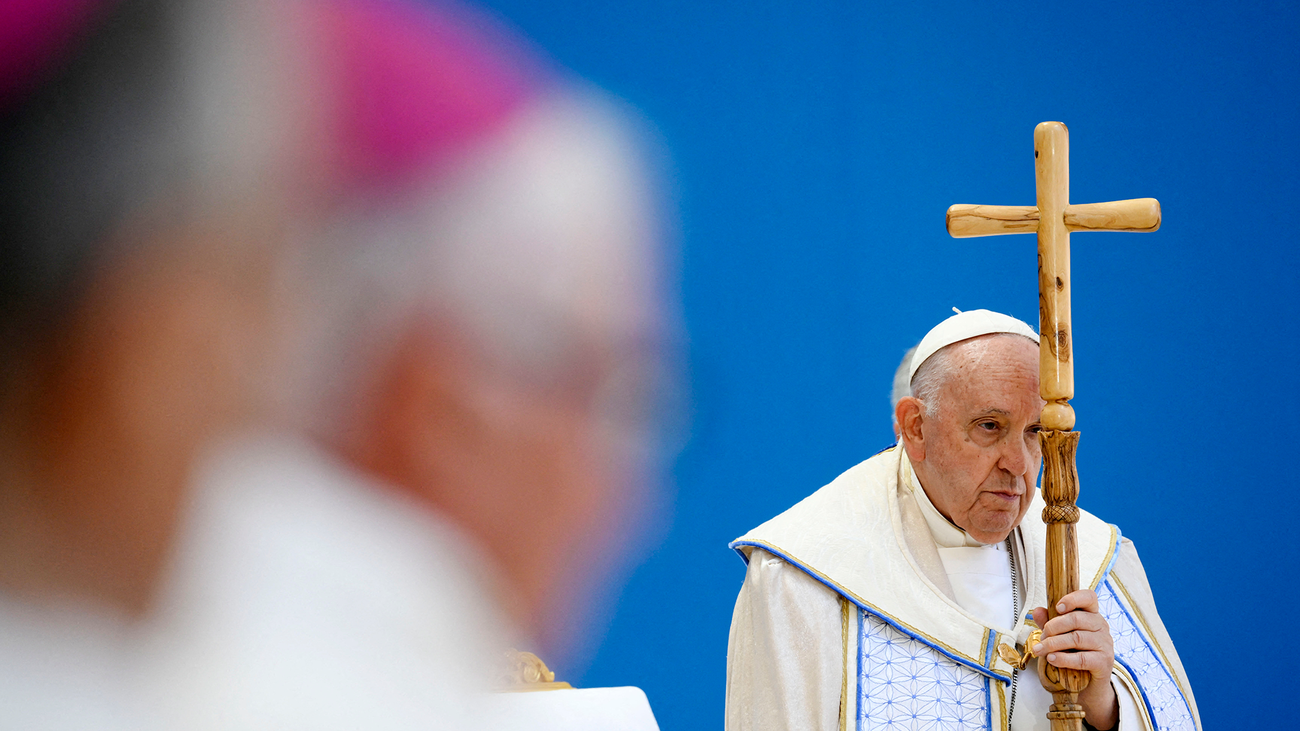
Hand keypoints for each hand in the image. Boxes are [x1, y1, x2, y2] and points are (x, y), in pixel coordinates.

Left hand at [1031, 589, 1117, 729]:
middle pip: (1076, 619)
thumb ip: (1049, 623)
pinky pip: (1082, 658)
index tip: (1057, 607)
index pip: (1089, 597)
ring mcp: (1105, 644)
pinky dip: (1064, 658)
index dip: (1073, 599)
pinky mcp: (1104, 662)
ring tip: (1040, 650)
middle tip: (1041, 637)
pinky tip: (1052, 659)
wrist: (1089, 685)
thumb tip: (1037, 611)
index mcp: (1092, 615)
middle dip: (1053, 627)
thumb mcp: (1060, 636)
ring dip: (1054, 644)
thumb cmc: (1074, 654)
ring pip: (1077, 638)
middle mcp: (1102, 626)